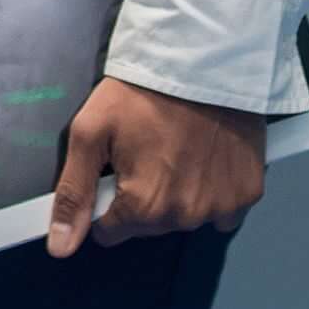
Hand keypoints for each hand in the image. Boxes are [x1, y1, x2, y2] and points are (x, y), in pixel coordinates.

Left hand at [44, 78, 263, 256]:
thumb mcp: (91, 132)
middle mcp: (184, 216)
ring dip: (178, 196)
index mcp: (144, 206)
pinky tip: (206, 160)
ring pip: (185, 219)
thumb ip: (74, 194)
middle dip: (142, 198)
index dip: (107, 199)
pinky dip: (214, 193)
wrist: (203, 60)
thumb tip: (60, 248)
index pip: (110, 232)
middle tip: (148, 151)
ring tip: (178, 151)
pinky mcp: (247, 193)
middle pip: (148, 227)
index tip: (118, 166)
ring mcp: (221, 207)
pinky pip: (224, 212)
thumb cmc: (142, 92)